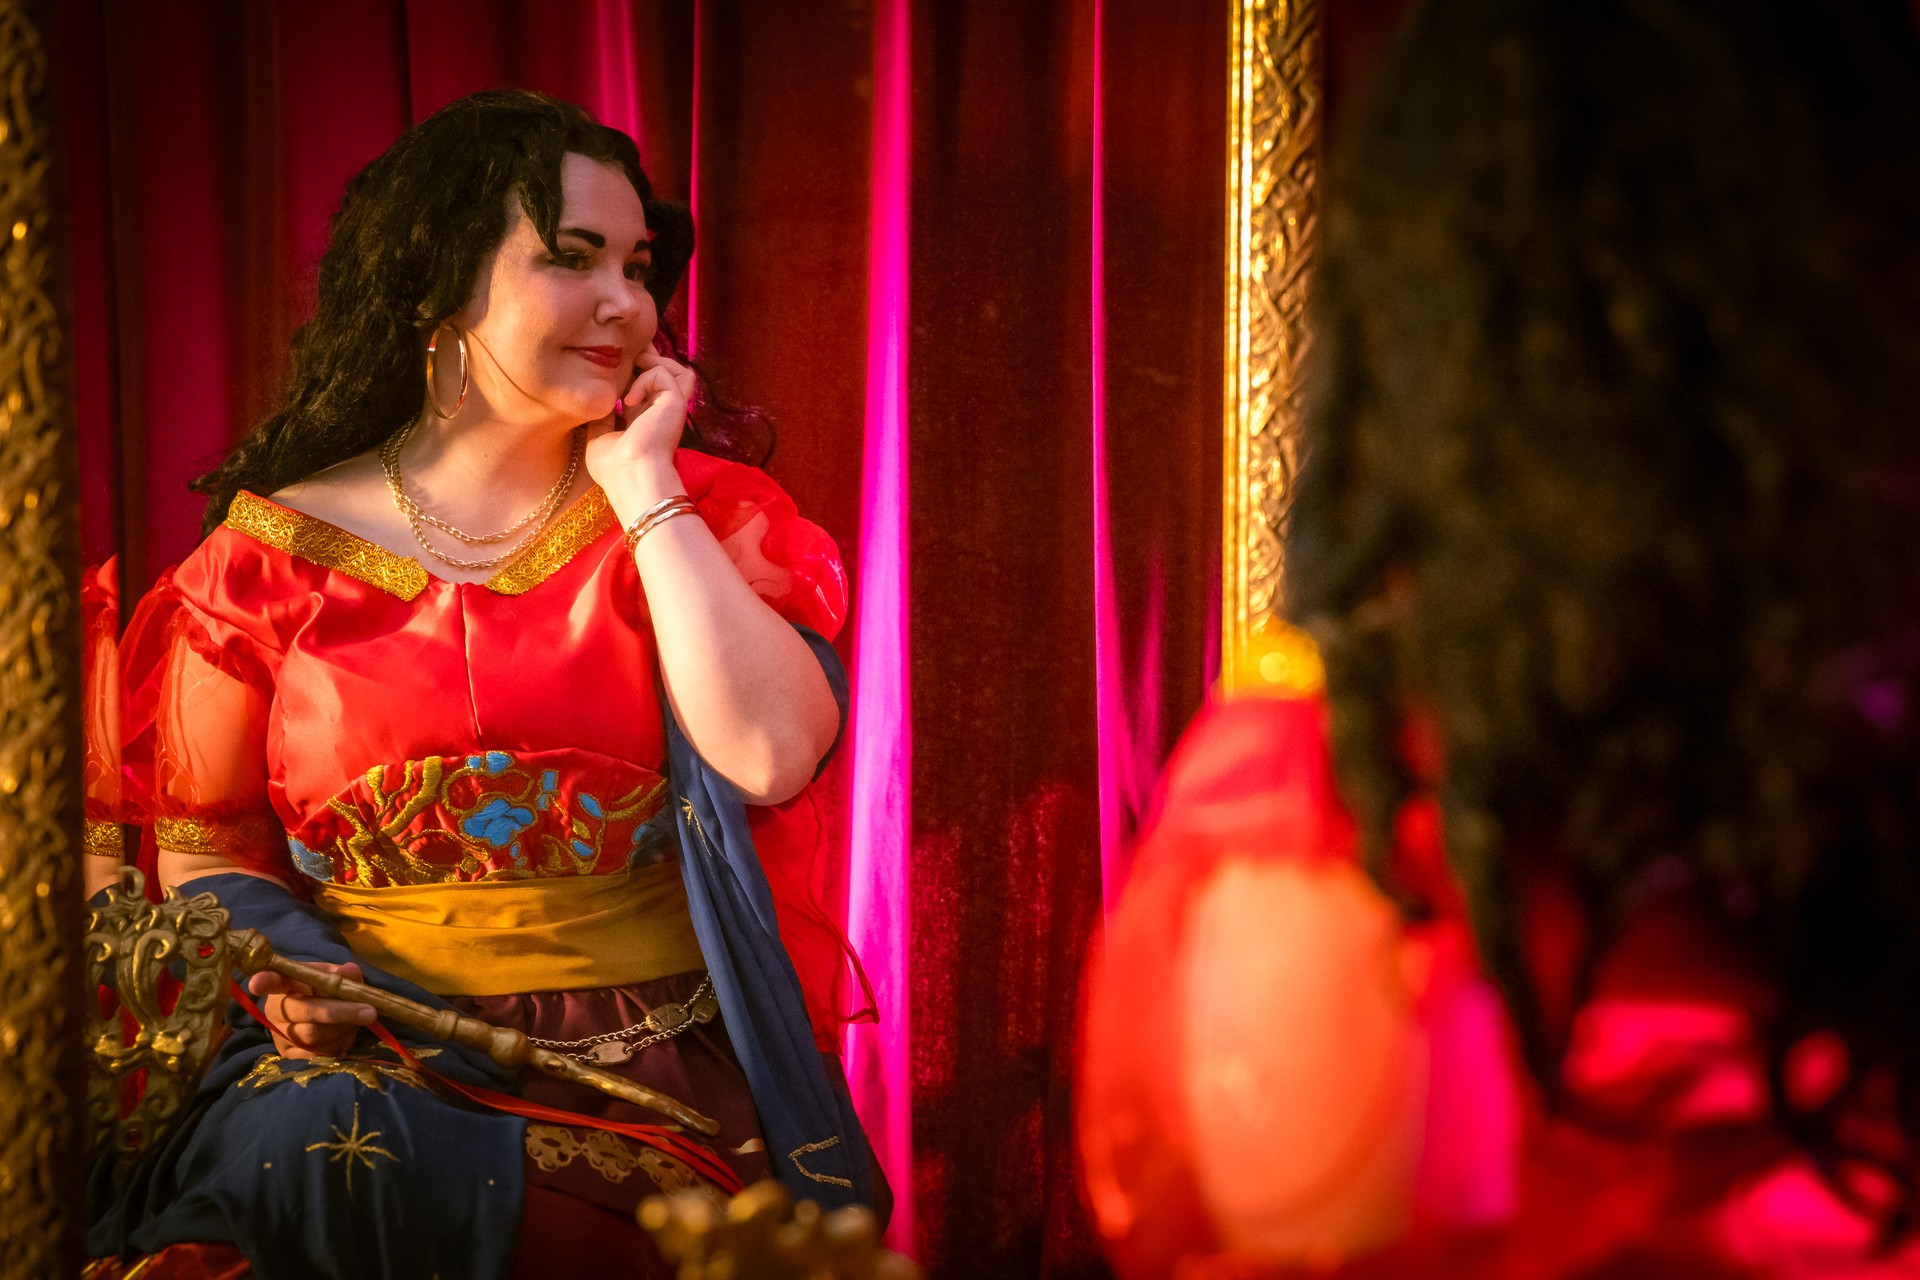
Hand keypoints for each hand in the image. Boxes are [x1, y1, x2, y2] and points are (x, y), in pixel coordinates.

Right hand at [247, 961, 375, 1059]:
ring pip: (316, 1037)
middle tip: (370, 1012)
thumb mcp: (330, 976)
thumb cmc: (322, 991)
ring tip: (359, 1020)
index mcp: (283, 985)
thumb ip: (341, 974)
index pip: (273, 981)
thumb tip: (350, 971)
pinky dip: (340, 1044)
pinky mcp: (290, 1056)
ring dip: (344, 1029)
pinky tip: (347, 1035)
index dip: (265, 982)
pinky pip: (319, 1055)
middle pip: (306, 1013)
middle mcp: (275, 1011)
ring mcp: (280, 1035)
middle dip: (341, 1013)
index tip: (256, 983)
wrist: (316, 1014)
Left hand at [587, 350, 695, 482]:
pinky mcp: (675, 403)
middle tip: (630, 351)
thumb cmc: (613, 469)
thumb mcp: (599, 438)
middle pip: (669, 375)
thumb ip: (602, 417)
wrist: (630, 477)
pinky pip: (664, 374)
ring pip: (679, 371)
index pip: (647, 389)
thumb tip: (599, 399)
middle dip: (650, 358)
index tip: (617, 364)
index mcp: (645, 420)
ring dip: (655, 362)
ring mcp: (671, 408)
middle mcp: (661, 413)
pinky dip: (645, 379)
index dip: (636, 372)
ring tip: (634, 365)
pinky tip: (628, 400)